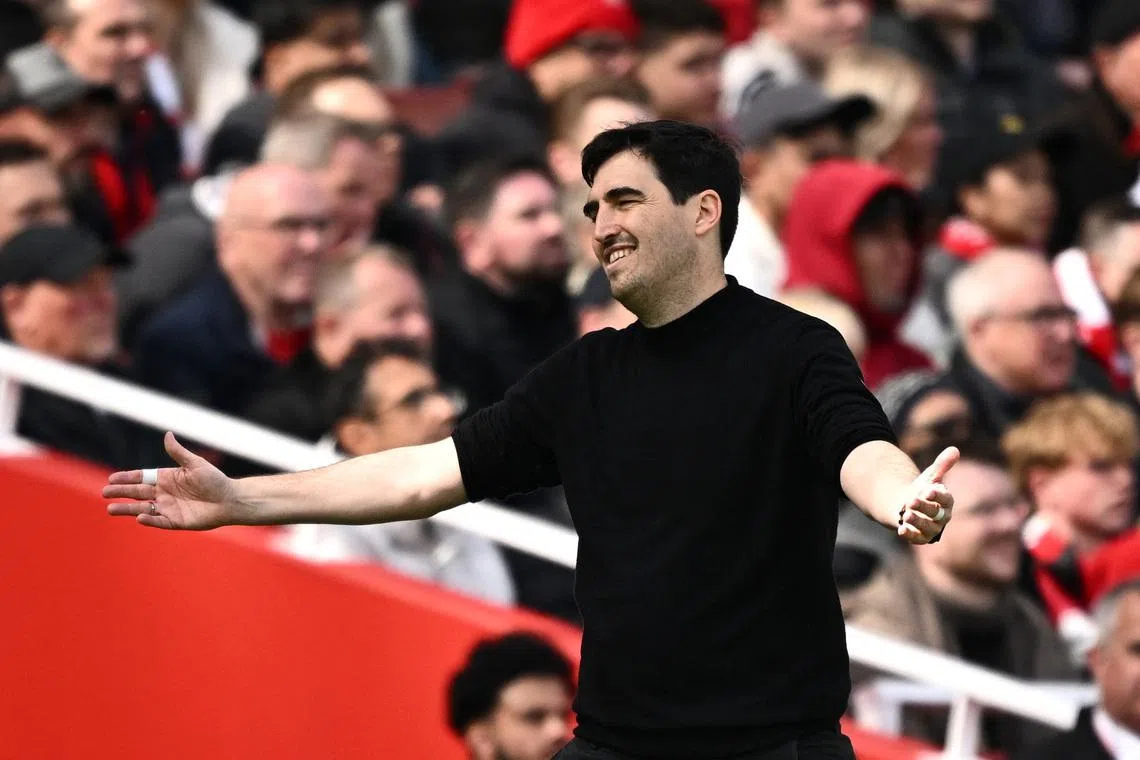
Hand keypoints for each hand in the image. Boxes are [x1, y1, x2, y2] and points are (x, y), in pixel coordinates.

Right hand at [103, 432, 241, 529]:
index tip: (112, 478)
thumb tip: (167, 434)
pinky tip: (139, 517)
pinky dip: (149, 519)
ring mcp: (168, 508)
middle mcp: (164, 493)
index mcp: (167, 478)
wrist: (229, 499)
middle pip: (137, 492)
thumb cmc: (215, 480)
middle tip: (105, 492)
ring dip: (127, 509)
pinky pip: (158, 521)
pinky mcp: (175, 521)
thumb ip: (178, 453)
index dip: (127, 478)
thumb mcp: (195, 464)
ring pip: (142, 508)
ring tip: (110, 509)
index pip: (142, 477)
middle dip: (121, 492)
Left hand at [898, 446, 957, 544]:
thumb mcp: (930, 476)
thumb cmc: (922, 490)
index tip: (927, 490)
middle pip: (935, 514)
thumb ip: (941, 465)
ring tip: (905, 514)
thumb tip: (954, 449)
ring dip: (917, 521)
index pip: (946, 500)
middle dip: (924, 508)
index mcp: (946, 502)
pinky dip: (909, 535)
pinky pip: (917, 539)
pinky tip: (900, 529)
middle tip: (911, 501)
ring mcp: (932, 528)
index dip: (937, 496)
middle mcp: (942, 517)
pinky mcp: (921, 537)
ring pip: (927, 527)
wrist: (908, 506)